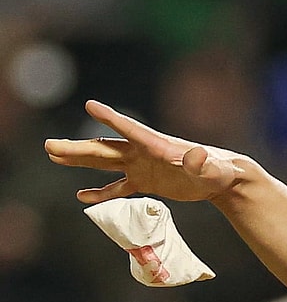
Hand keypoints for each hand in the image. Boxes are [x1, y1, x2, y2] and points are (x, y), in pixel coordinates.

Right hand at [45, 100, 245, 204]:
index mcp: (157, 145)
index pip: (130, 129)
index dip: (111, 119)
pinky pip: (119, 187)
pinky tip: (83, 196)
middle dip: (78, 148)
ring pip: (105, 163)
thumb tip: (197, 155)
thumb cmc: (219, 170)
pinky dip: (102, 192)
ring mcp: (142, 165)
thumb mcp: (210, 169)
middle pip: (106, 148)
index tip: (90, 105)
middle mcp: (144, 152)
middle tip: (49, 146)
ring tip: (54, 155)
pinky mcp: (146, 181)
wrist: (222, 179)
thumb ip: (200, 163)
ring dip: (80, 160)